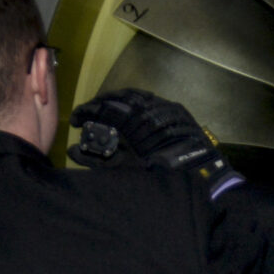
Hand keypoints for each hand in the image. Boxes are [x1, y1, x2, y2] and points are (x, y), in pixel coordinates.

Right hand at [70, 89, 241, 197]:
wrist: (199, 178)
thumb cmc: (158, 178)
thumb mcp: (124, 171)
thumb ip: (96, 160)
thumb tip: (74, 150)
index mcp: (133, 120)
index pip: (103, 108)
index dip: (86, 112)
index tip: (75, 120)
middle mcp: (148, 107)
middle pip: (118, 97)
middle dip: (100, 104)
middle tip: (88, 114)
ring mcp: (164, 106)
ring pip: (135, 96)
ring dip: (118, 101)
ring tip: (107, 111)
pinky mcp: (176, 110)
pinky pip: (152, 100)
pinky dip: (137, 104)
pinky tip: (131, 112)